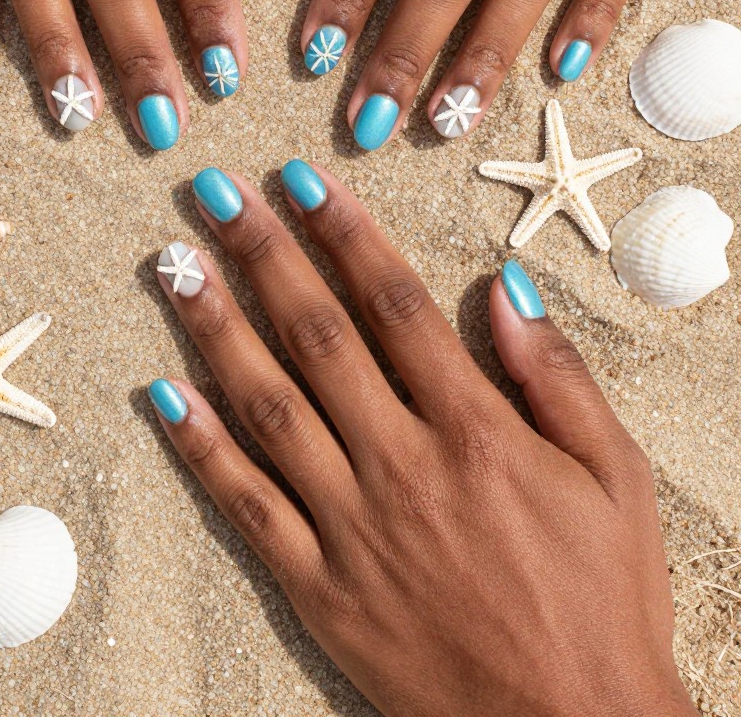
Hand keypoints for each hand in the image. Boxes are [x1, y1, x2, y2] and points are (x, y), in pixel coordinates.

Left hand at [149, 162, 695, 716]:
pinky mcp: (319, 589)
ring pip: (268, 407)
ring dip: (215, 330)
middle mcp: (402, 466)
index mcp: (476, 431)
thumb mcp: (616, 477)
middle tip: (212, 194)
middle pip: (316, 336)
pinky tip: (165, 394)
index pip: (393, 306)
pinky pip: (248, 507)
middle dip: (261, 255)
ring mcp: (352, 528)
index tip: (301, 182)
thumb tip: (503, 288)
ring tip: (175, 267)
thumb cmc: (603, 599)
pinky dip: (202, 449)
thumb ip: (556, 377)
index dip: (343, 235)